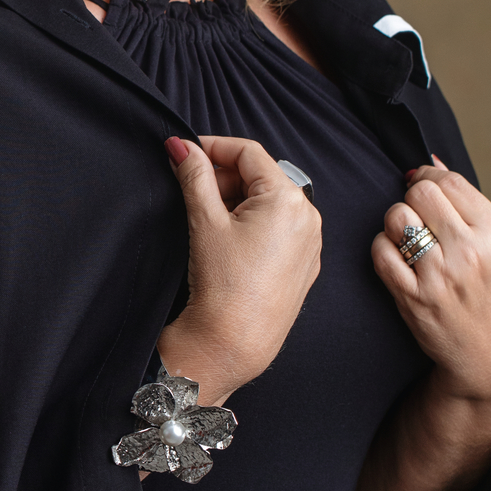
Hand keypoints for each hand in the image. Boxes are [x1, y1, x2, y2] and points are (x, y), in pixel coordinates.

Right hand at [157, 136, 321, 404]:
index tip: (186, 154)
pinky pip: (279, 228)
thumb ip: (194, 175)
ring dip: (236, 200)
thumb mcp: (204, 221)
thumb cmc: (223, 285)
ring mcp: (309, 243)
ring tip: (206, 220)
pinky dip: (252, 223)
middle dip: (224, 177)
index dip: (213, 147)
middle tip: (190, 190)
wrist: (232, 343)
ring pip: (269, 202)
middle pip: (261, 176)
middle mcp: (308, 217)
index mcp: (289, 199)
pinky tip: (227, 241)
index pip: (249, 152)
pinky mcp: (303, 265)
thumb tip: (181, 146)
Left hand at [372, 159, 490, 410]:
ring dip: (396, 222)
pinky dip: (382, 248)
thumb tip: (430, 162)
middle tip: (417, 214)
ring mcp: (439, 276)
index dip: (430, 177)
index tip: (425, 186)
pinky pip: (381, 252)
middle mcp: (469, 252)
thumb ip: (468, 206)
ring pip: (397, 218)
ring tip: (407, 237)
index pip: (450, 182)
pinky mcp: (413, 299)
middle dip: (413, 197)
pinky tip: (395, 256)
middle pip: (421, 194)